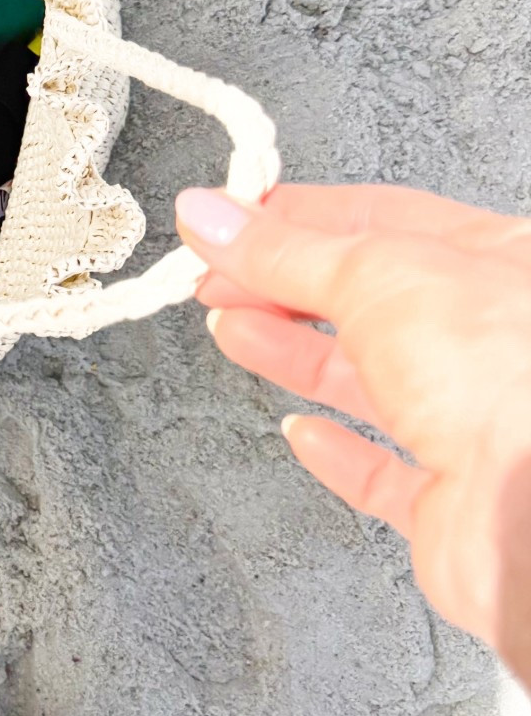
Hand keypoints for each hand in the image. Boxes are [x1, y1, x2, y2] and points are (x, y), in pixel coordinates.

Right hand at [175, 183, 530, 687]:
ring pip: (370, 379)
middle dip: (282, 283)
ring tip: (230, 328)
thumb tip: (215, 217)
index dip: (295, 218)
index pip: (381, 220)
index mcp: (499, 261)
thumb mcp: (375, 273)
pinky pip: (387, 472)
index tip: (229, 219)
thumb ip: (284, 250)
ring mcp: (475, 420)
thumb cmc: (506, 377)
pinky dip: (336, 451)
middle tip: (215, 275)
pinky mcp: (454, 498)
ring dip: (292, 351)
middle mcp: (492, 338)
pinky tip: (301, 432)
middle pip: (368, 297)